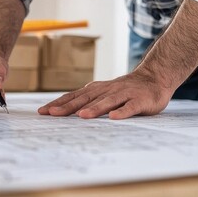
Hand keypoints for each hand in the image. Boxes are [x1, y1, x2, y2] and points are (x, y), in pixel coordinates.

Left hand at [38, 71, 173, 118]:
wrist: (155, 77)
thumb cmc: (126, 90)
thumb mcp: (105, 94)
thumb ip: (89, 101)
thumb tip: (64, 111)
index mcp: (97, 90)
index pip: (74, 96)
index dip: (59, 103)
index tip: (43, 111)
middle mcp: (108, 90)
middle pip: (86, 99)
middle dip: (69, 106)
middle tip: (53, 114)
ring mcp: (124, 94)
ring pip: (107, 102)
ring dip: (95, 109)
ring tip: (82, 116)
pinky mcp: (140, 100)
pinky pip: (130, 107)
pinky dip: (122, 112)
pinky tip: (114, 118)